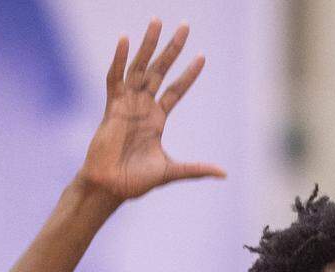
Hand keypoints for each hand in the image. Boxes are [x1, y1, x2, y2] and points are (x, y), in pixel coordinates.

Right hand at [79, 19, 225, 201]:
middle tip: (184, 26)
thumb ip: (196, 169)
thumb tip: (224, 174)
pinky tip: (125, 40)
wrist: (110, 187)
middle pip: (159, 70)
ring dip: (148, 45)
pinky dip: (119, 60)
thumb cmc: (136, 181)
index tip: (202, 57)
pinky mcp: (112, 107)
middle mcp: (143, 107)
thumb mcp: (171, 171)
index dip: (188, 75)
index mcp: (157, 119)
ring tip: (157, 22)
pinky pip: (115, 78)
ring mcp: (127, 104)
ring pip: (139, 68)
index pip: (176, 90)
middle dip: (172, 49)